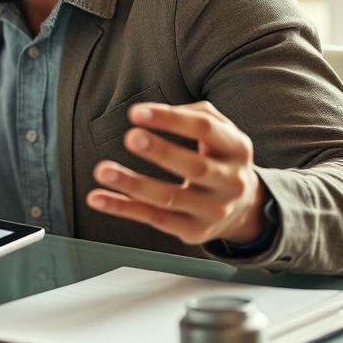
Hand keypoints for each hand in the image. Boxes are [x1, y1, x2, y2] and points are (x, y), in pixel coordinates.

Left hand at [86, 101, 265, 244]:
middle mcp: (230, 181)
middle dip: (161, 152)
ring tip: (103, 170)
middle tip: (131, 138)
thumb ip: (193, 113)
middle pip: (194, 167)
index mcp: (236, 148)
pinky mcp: (194, 231)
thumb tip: (155, 111)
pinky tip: (98, 198)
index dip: (171, 119)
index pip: (205, 129)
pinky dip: (123, 208)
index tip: (137, 113)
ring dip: (132, 184)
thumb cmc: (220, 158)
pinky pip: (153, 218)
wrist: (244, 208)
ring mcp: (213, 210)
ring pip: (169, 198)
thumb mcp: (221, 131)